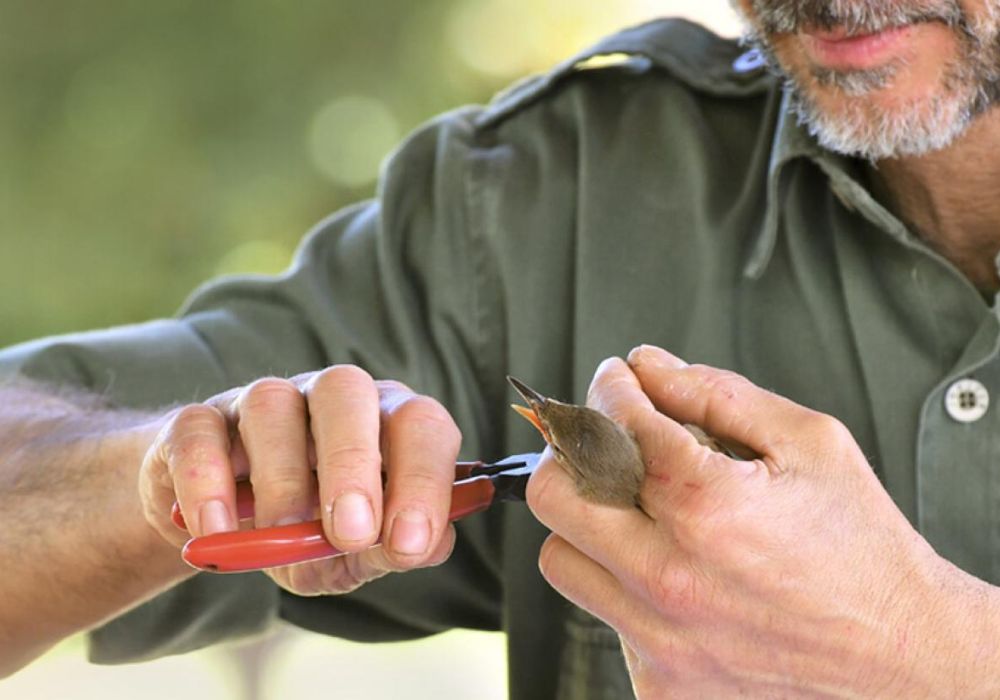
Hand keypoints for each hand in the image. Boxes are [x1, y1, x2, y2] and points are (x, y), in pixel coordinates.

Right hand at [140, 365, 460, 594]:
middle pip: (346, 389)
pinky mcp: (196, 422)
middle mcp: (329, 397)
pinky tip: (216, 531)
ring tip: (280, 538)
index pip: (421, 424)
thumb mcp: (352, 554)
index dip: (423, 478)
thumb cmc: (309, 530)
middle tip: (350, 533)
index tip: (409, 542)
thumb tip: (426, 545)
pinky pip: (197, 433)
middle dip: (352, 463)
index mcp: (385, 420)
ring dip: (281, 480)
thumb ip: (387, 549)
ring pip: (270, 404)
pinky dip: (205, 483)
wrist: (222, 526)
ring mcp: (261, 400)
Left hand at [527, 345, 990, 696]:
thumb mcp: (809, 444)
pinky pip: (601, 616)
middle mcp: (671, 577)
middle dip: (573, 453)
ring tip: (637, 514)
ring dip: (589, 524)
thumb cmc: (864, 553)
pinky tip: (669, 573)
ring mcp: (659, 637)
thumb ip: (717, 394)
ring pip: (561, 559)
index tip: (615, 381)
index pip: (613, 422)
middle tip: (601, 444)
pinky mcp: (660, 681)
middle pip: (554, 494)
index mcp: (708, 506)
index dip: (609, 387)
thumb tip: (649, 366)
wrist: (903, 660)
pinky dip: (622, 585)